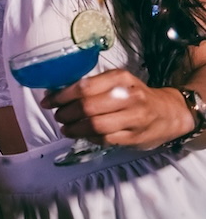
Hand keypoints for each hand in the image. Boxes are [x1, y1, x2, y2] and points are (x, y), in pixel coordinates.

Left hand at [41, 68, 195, 149]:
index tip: (48, 102)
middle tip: (59, 116)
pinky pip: (105, 139)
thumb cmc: (136, 95)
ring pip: (95, 126)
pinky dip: (90, 138)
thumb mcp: (118, 82)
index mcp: (120, 78)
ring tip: (66, 128)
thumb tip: (56, 93)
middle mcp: (129, 96)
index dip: (61, 96)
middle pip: (87, 107)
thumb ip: (92, 86)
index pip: (84, 87)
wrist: (170, 112)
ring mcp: (134, 118)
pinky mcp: (135, 136)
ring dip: (74, 129)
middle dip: (66, 114)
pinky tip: (84, 135)